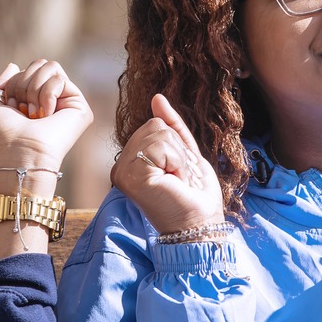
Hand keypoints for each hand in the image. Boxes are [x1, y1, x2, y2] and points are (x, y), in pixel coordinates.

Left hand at [0, 59, 92, 171]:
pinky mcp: (80, 107)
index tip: (12, 108)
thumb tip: (14, 65)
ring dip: (33, 90)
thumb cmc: (3, 135)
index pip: (28, 69)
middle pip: (41, 63)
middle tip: (23, 111)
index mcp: (35, 99)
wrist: (18, 151)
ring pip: (51, 66)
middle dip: (24, 84)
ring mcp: (67, 102)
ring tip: (34, 115)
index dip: (14, 84)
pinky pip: (60, 79)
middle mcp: (53, 99)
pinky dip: (46, 96)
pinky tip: (47, 116)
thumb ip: (1, 83)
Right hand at [111, 93, 224, 234]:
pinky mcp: (131, 177)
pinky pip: (160, 146)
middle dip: (178, 150)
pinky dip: (177, 163)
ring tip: (176, 181)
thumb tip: (157, 98)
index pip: (154, 124)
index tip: (178, 173)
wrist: (200, 223)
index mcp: (130, 161)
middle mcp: (121, 166)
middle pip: (155, 125)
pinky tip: (173, 183)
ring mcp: (123, 172)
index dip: (176, 145)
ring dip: (179, 158)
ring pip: (159, 133)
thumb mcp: (185, 153)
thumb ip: (172, 127)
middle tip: (178, 178)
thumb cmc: (194, 195)